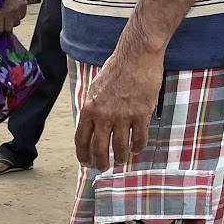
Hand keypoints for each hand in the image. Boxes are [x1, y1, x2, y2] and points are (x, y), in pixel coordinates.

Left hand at [0, 0, 25, 35]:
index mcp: (1, 12)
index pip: (0, 29)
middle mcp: (11, 13)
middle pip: (9, 29)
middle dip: (5, 30)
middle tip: (3, 28)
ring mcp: (19, 9)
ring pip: (16, 23)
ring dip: (12, 22)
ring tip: (9, 19)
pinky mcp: (25, 6)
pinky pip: (22, 16)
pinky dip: (19, 16)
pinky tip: (15, 13)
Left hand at [74, 44, 164, 169]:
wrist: (137, 55)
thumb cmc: (116, 69)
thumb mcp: (95, 89)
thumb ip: (92, 109)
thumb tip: (90, 127)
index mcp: (89, 109)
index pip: (81, 140)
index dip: (83, 155)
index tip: (86, 162)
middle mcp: (104, 115)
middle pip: (99, 148)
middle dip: (100, 162)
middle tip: (103, 168)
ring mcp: (123, 116)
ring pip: (119, 147)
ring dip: (120, 158)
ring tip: (121, 162)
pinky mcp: (141, 114)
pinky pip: (139, 138)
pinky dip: (138, 146)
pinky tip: (137, 149)